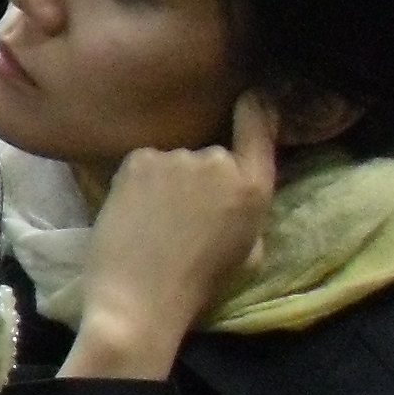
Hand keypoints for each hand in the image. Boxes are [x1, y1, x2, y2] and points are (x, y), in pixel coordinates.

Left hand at [65, 95, 276, 383]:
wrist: (139, 297)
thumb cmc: (198, 286)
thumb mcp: (248, 252)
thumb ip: (248, 211)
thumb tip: (237, 190)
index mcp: (254, 188)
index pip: (259, 127)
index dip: (255, 108)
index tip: (251, 96)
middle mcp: (218, 163)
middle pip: (211, 153)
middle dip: (200, 175)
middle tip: (183, 212)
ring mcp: (176, 158)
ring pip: (174, 159)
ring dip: (168, 178)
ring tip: (155, 218)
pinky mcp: (137, 160)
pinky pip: (144, 162)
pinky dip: (140, 180)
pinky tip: (135, 211)